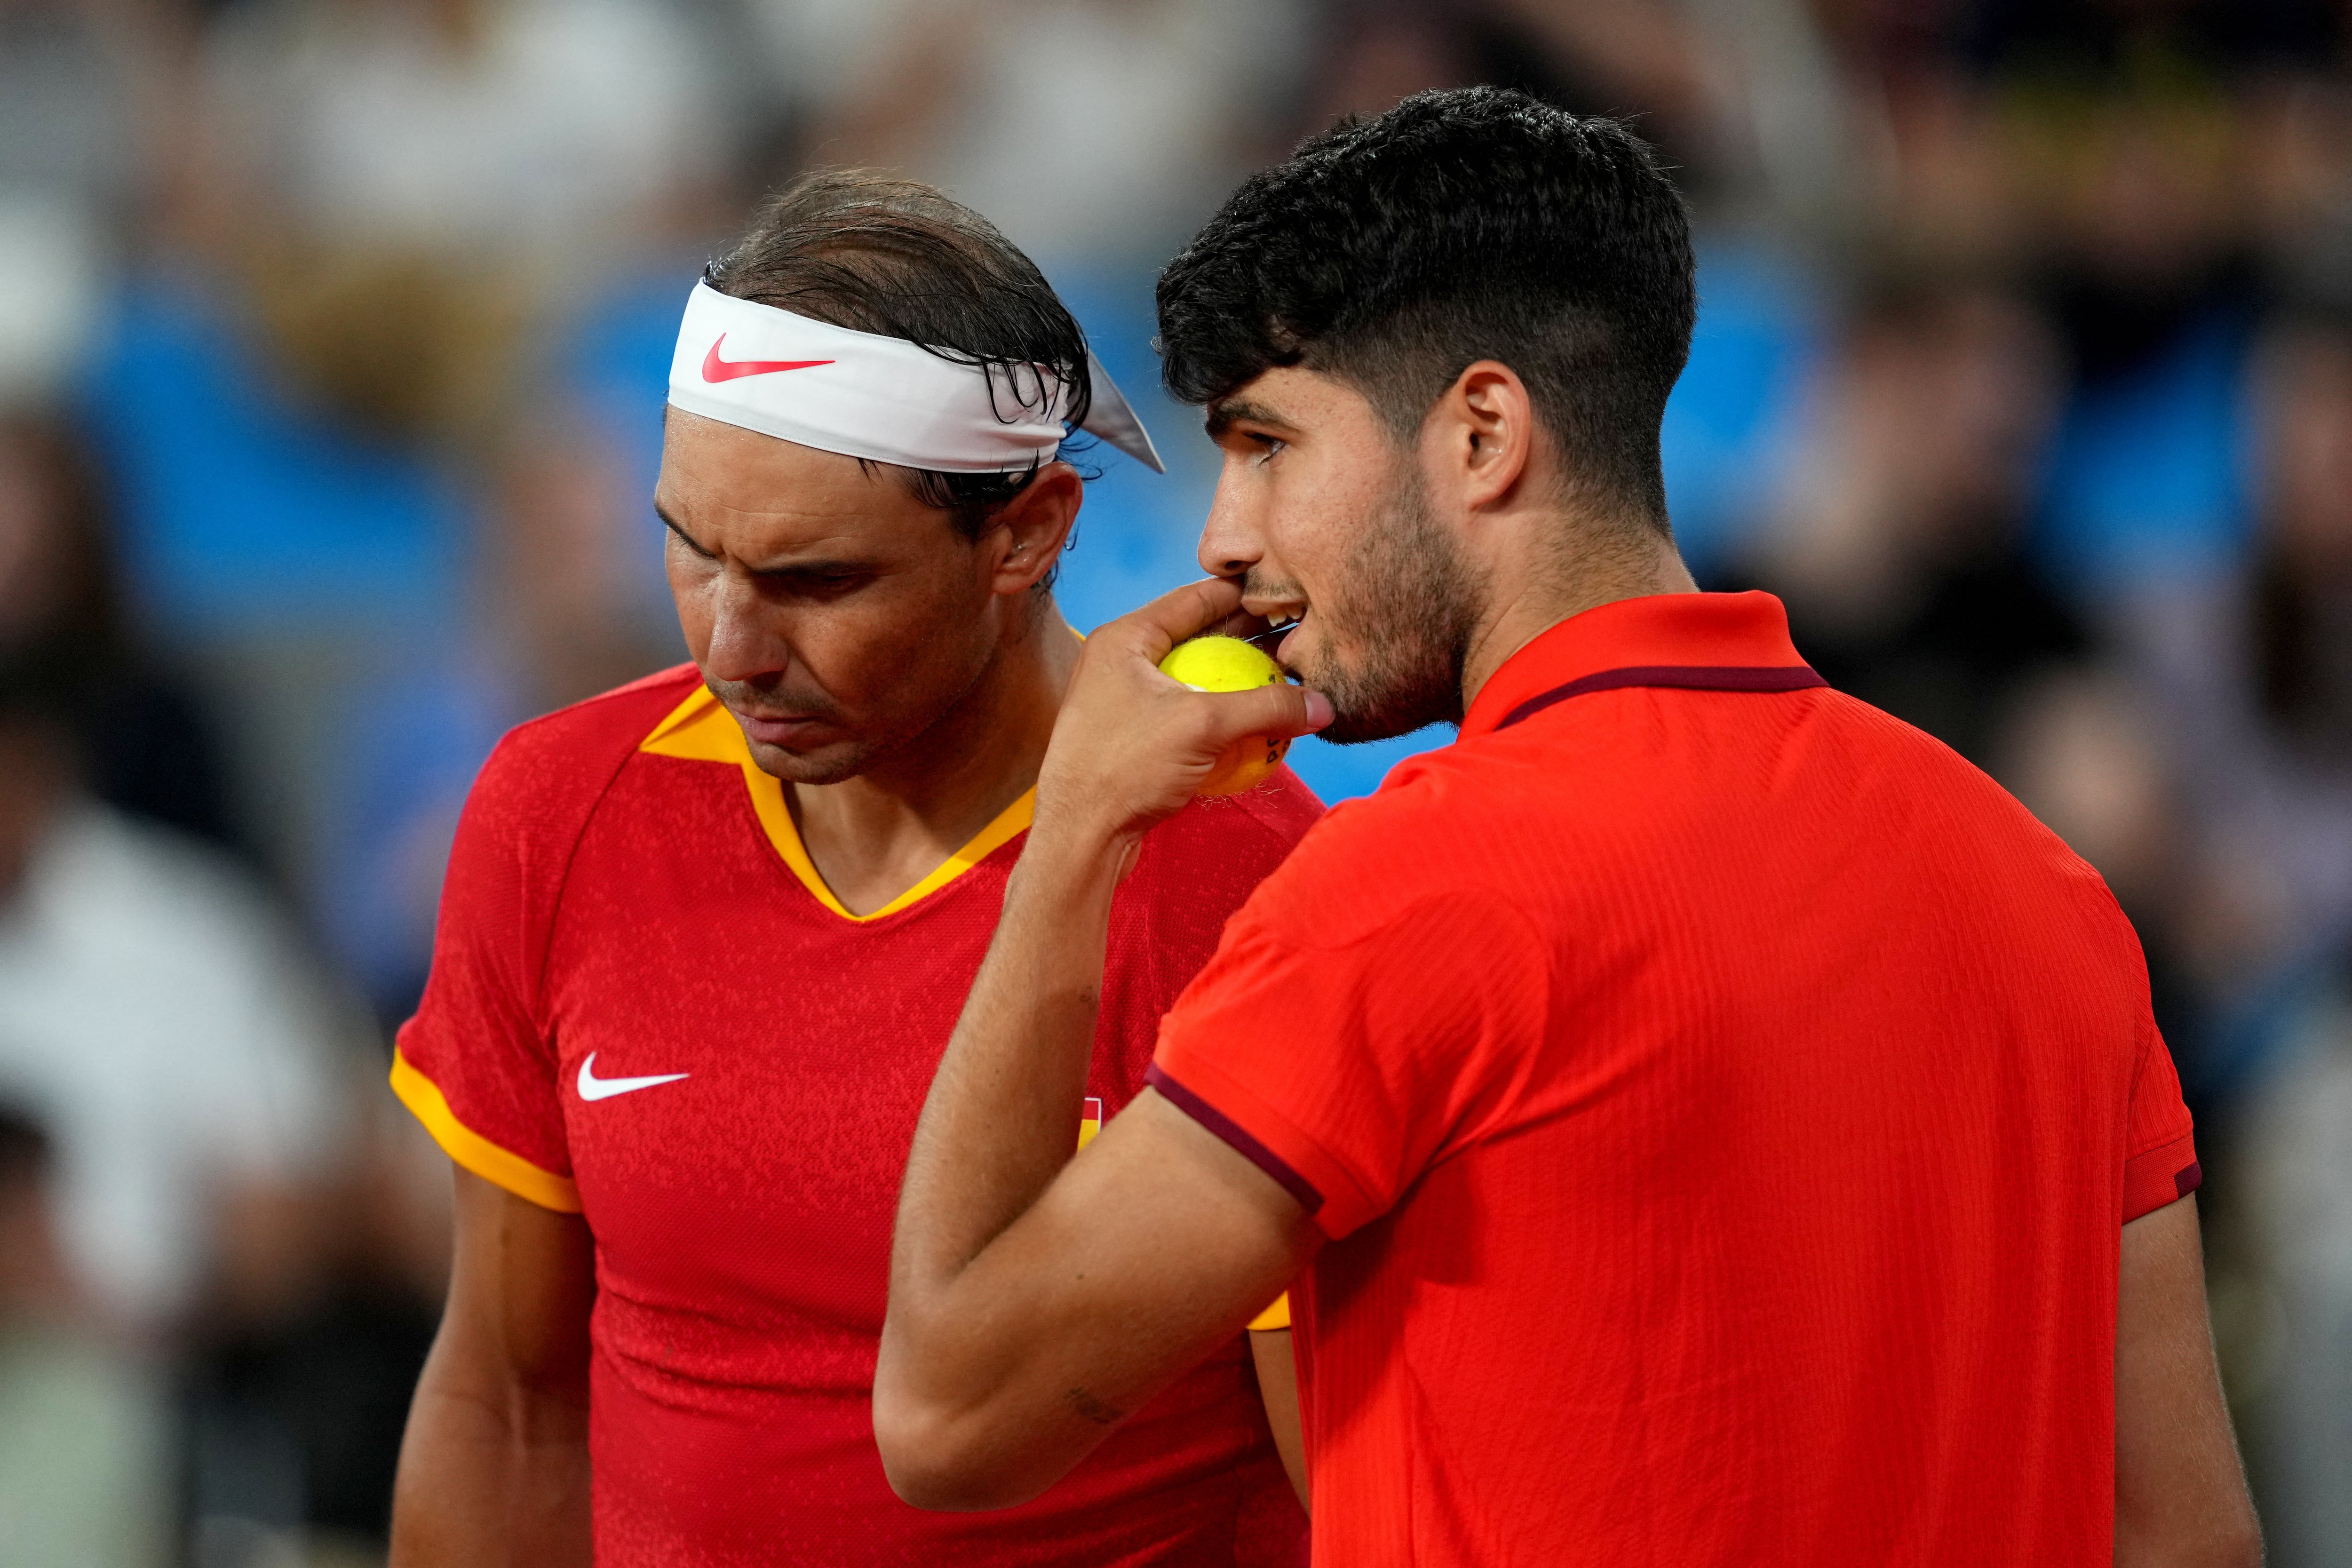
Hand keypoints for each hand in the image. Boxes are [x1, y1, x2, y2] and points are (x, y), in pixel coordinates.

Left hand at [1036, 579, 1331, 853]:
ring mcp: (1125, 701)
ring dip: (1237, 683)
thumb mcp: (1203, 726)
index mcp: (1124, 638)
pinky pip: (1187, 716)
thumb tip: (1321, 705)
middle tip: (1297, 640)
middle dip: (1247, 640)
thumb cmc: (1124, 768)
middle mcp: (1121, 662)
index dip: (1245, 594)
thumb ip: (1266, 708)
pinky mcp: (1133, 739)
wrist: (1079, 837)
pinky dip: (1220, 719)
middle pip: (1197, 638)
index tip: (1288, 594)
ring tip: (1283, 684)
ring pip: (1194, 680)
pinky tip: (1255, 730)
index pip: (1194, 598)